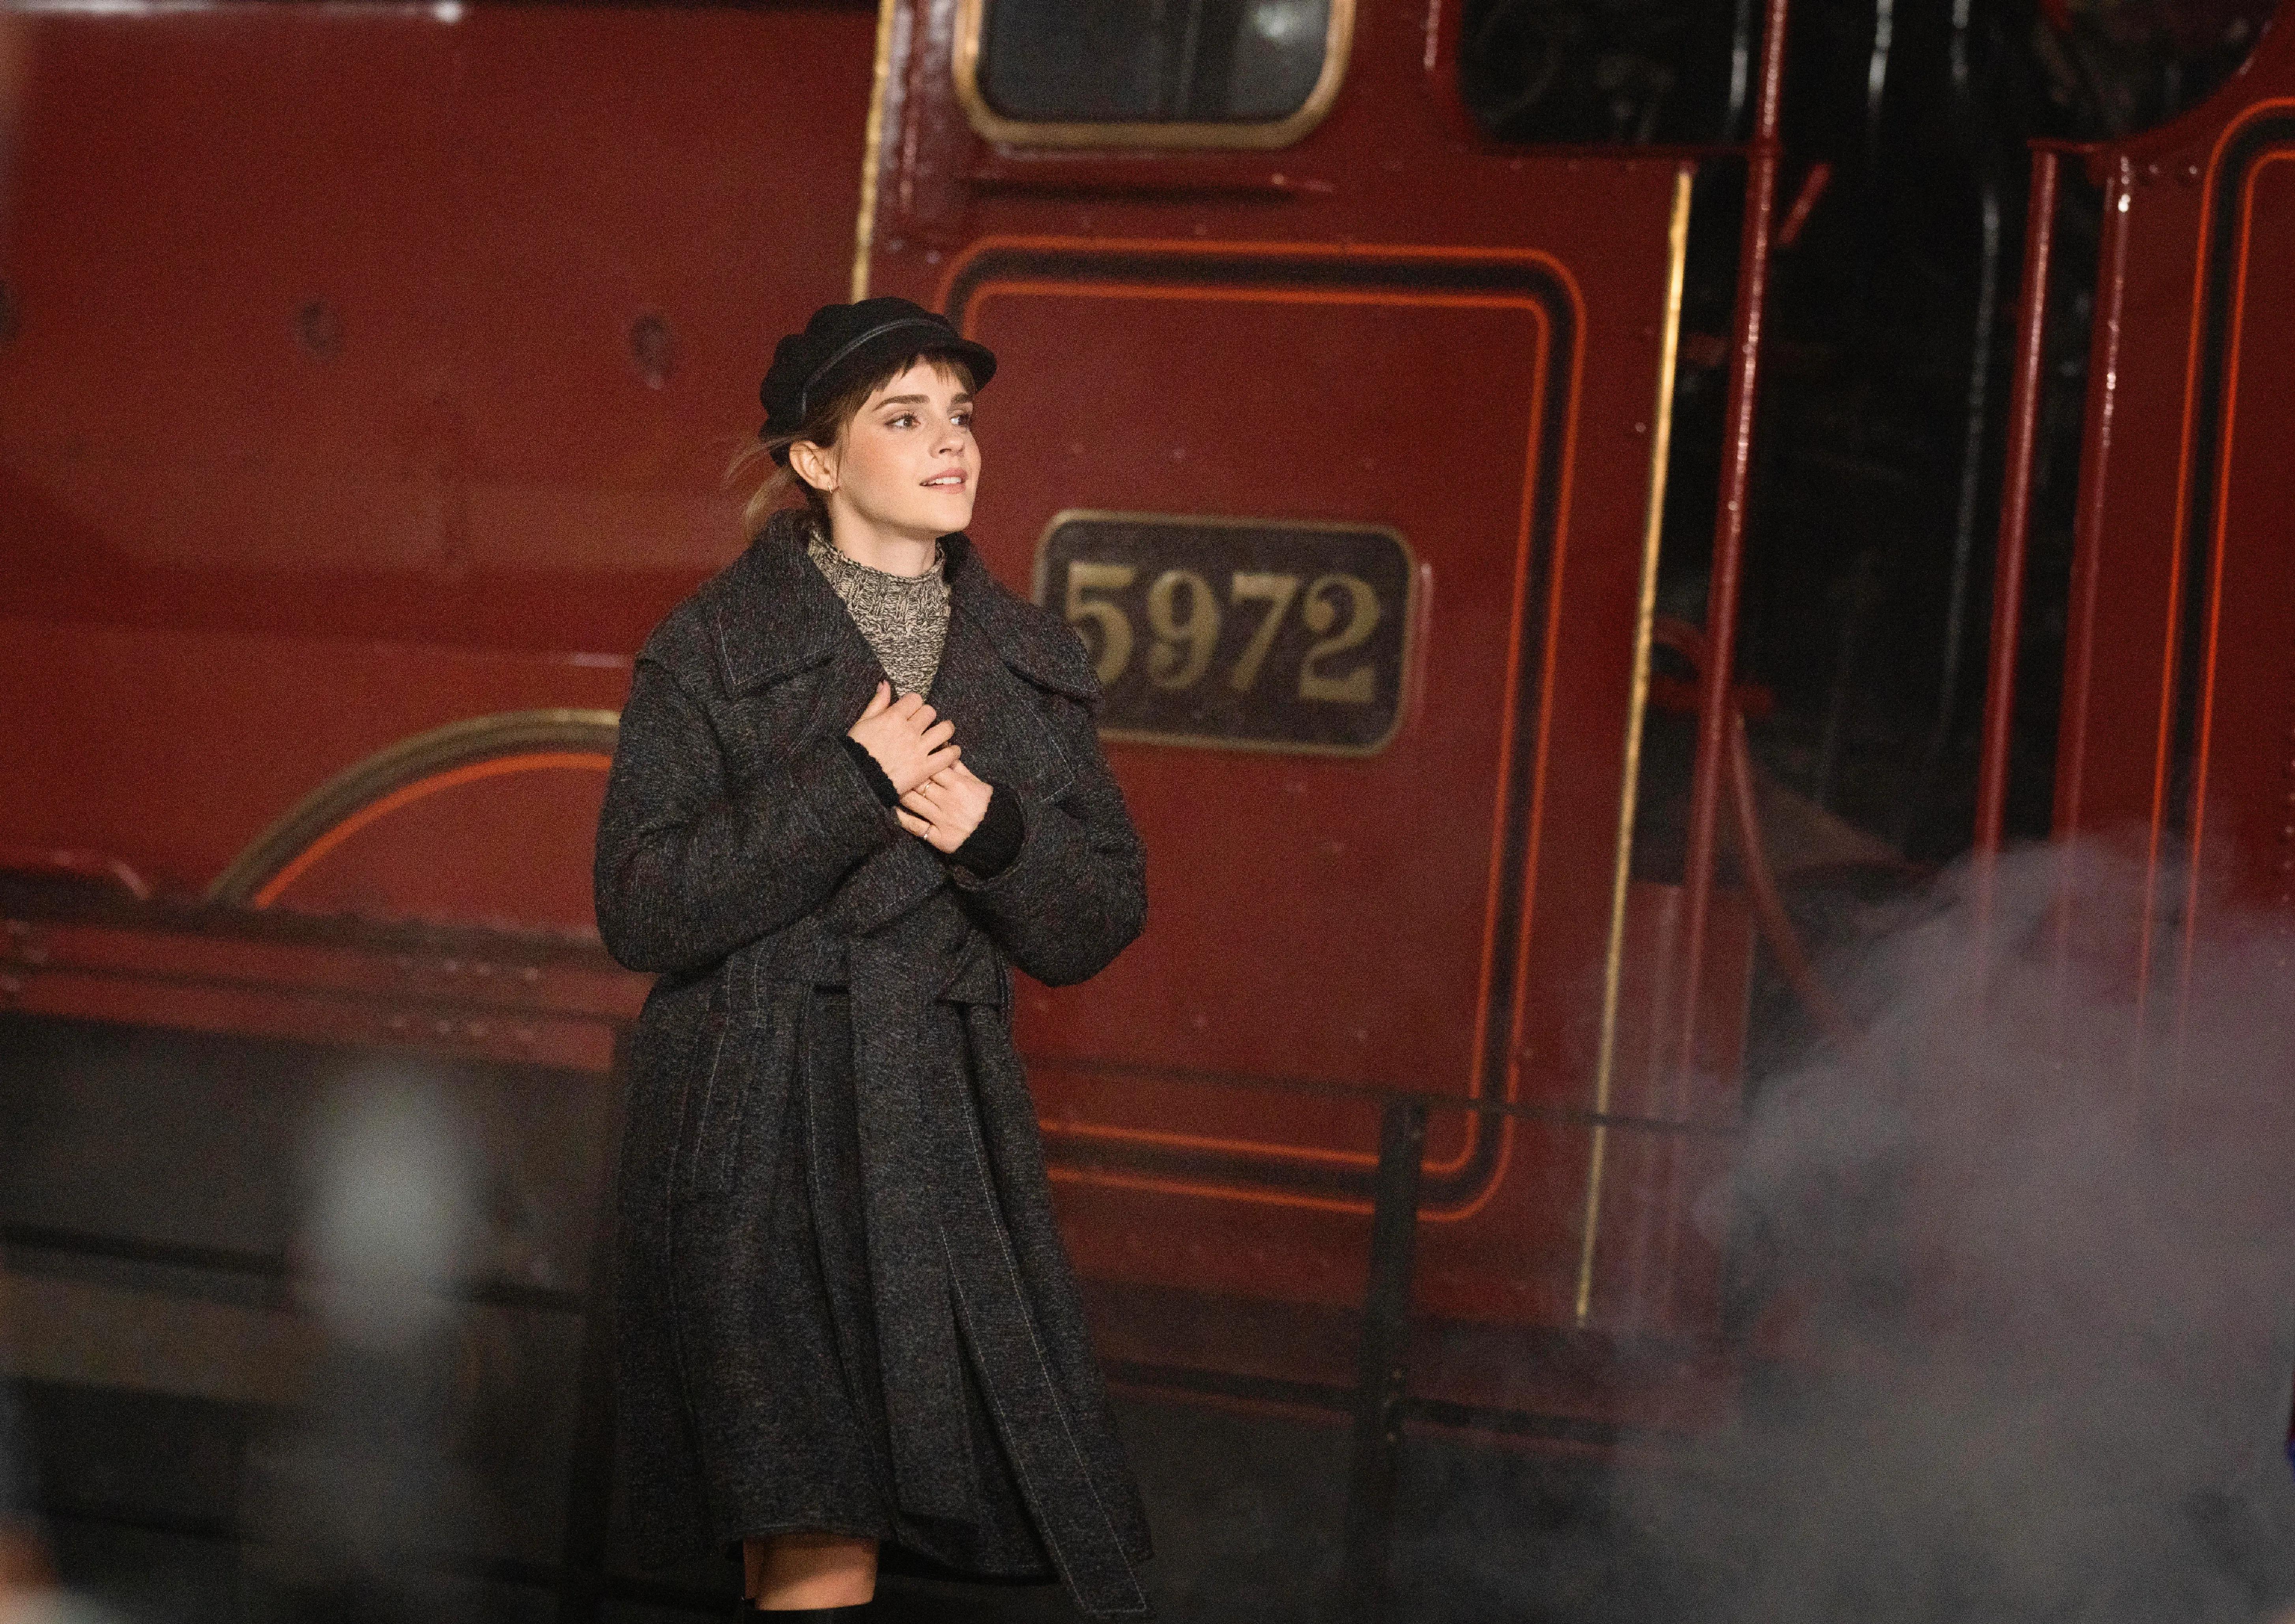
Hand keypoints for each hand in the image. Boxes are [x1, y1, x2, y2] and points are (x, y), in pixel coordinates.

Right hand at [847, 681, 957, 795]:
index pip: (915, 699)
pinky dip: (953, 752)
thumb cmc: (856, 751)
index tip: (911, 711)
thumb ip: (877, 703)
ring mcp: (918, 749)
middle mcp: (908, 730)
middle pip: (930, 712)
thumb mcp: (862, 723)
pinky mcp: (924, 768)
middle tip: (924, 724)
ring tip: (943, 734)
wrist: (857, 780)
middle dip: (927, 716)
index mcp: (893, 717)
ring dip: (945, 730)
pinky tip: (951, 751)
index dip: (914, 704)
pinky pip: (948, 755)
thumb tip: (885, 684)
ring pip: (945, 730)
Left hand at [896, 760, 992, 854]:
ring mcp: (943, 820)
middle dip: (906, 776)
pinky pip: (915, 826)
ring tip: (890, 786)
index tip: (910, 758)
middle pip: (920, 783)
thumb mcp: (979, 784)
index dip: (920, 762)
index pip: (933, 767)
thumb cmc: (987, 806)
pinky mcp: (939, 838)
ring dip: (900, 793)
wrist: (997, 836)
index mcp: (960, 785)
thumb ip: (960, 769)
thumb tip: (945, 750)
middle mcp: (950, 802)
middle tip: (894, 770)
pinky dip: (902, 817)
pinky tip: (894, 810)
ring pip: (913, 802)